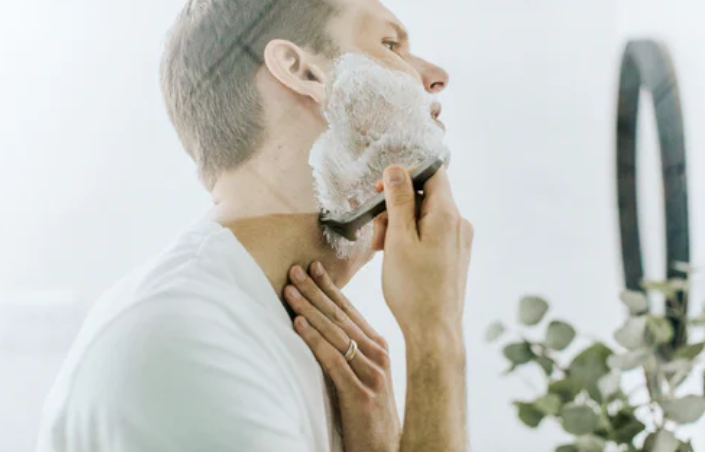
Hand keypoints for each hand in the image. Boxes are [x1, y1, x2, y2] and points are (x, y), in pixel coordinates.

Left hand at [284, 262, 400, 451]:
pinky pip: (332, 361)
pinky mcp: (361, 394)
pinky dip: (313, 340)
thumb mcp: (363, 376)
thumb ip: (349, 352)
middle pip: (340, 316)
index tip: (313, 266)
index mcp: (378, 347)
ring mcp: (371, 374)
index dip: (330, 288)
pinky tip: (297, 325)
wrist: (386, 449)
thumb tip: (322, 328)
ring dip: (309, 309)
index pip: (349, 311)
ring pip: (335, 333)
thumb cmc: (369, 413)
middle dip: (315, 291)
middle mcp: (378, 355)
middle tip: (294, 270)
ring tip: (290, 291)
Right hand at [376, 166, 472, 341]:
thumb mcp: (398, 239)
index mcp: (447, 215)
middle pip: (424, 195)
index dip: (404, 175)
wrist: (433, 331)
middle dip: (395, 207)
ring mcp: (458, 240)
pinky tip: (396, 258)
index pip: (432, 172)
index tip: (380, 191)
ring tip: (382, 251)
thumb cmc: (413, 289)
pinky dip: (410, 239)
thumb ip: (398, 201)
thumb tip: (396, 169)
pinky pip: (430, 234)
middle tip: (377, 234)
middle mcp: (459, 223)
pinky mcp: (454, 255)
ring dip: (399, 226)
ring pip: (424, 216)